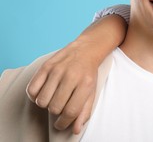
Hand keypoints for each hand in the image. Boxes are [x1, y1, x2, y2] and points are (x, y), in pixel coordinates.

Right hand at [26, 14, 126, 133]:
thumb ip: (84, 112)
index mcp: (85, 84)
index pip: (70, 111)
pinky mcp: (46, 66)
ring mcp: (57, 70)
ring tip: (53, 98)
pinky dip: (35, 95)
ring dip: (46, 104)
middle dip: (56, 112)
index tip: (61, 124)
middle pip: (55, 107)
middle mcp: (71, 76)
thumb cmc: (88, 74)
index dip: (64, 122)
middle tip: (60, 107)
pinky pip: (32, 89)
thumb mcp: (92, 92)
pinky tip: (44, 92)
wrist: (86, 50)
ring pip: (42, 101)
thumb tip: (75, 130)